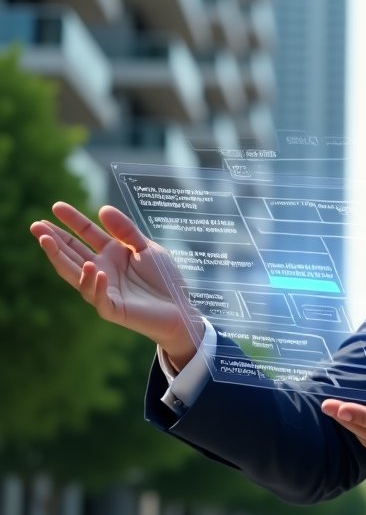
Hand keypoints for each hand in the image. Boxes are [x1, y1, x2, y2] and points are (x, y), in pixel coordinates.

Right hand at [30, 202, 198, 365]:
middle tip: (36, 225)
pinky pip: (97, 297)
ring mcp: (104, 290)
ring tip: (48, 241)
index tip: (56, 206)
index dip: (72, 221)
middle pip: (72, 254)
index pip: (86, 235)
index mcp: (111, 254)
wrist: (181, 309)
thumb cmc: (164, 279)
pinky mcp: (113, 308)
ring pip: (75, 275)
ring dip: (60, 259)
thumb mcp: (147, 248)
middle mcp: (102, 270)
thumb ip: (126, 230)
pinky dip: (94, 284)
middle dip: (53, 240)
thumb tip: (102, 209)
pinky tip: (94, 269)